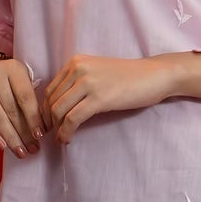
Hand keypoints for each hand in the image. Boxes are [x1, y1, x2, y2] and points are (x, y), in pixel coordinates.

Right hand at [0, 57, 42, 154]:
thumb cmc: (5, 80)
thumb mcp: (20, 81)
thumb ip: (29, 100)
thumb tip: (39, 131)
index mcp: (13, 68)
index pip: (25, 98)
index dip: (33, 119)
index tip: (40, 136)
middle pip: (11, 110)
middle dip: (23, 133)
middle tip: (32, 149)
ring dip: (10, 138)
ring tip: (20, 151)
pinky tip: (2, 146)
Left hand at [41, 54, 171, 140]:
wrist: (154, 75)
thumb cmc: (129, 77)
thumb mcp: (97, 72)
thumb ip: (78, 82)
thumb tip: (59, 105)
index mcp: (76, 62)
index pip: (50, 89)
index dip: (45, 110)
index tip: (50, 124)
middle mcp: (78, 69)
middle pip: (51, 101)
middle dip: (49, 121)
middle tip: (52, 135)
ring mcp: (88, 82)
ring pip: (58, 110)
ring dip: (56, 129)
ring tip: (60, 138)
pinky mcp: (99, 98)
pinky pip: (72, 119)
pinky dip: (66, 132)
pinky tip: (67, 139)